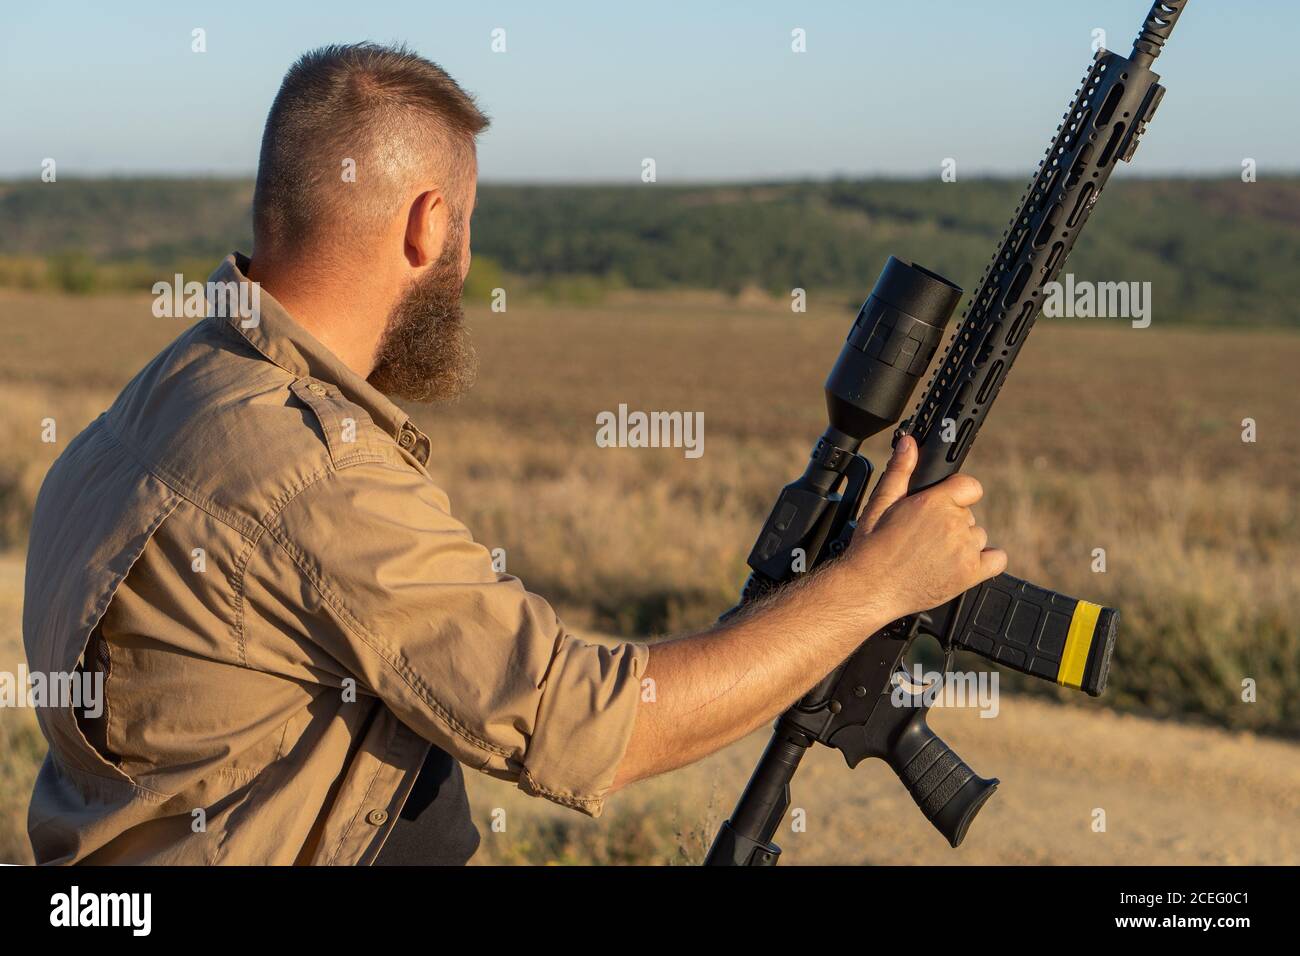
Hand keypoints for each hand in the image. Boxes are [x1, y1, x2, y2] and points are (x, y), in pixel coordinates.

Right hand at [845, 435, 1006, 618]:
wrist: (870, 588)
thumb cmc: (871, 549)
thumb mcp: (880, 504)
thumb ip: (900, 471)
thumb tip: (909, 443)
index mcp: (933, 502)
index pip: (969, 486)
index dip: (955, 494)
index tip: (941, 505)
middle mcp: (953, 524)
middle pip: (968, 514)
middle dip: (951, 521)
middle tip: (925, 537)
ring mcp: (964, 550)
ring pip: (977, 536)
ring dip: (962, 543)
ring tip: (934, 554)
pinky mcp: (971, 574)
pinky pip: (997, 559)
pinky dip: (986, 561)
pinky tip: (964, 564)